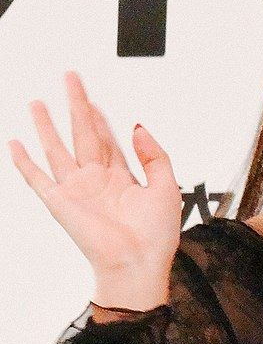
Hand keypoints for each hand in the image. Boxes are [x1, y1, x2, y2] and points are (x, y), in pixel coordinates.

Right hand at [9, 72, 181, 308]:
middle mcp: (98, 182)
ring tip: (38, 102)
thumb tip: (137, 126)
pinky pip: (37, 178)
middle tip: (70, 79)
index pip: (108, 141)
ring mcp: (77, 191)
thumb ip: (155, 155)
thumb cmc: (155, 237)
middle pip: (83, 135)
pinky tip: (16, 144)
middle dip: (76, 106)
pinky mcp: (60, 202)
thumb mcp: (166, 187)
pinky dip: (25, 161)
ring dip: (47, 126)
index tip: (95, 99)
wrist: (138, 264)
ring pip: (58, 149)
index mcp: (123, 180)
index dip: (102, 118)